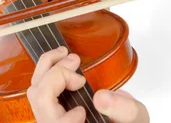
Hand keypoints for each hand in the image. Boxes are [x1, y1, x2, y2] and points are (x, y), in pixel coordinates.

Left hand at [27, 46, 148, 122]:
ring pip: (36, 90)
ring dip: (48, 66)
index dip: (65, 93)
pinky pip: (40, 88)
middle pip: (40, 98)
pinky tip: (61, 62)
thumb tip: (100, 97)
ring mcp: (51, 118)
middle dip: (56, 72)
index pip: (54, 119)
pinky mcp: (51, 108)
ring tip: (65, 54)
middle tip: (74, 59)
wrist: (121, 121)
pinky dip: (48, 70)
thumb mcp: (134, 119)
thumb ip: (123, 110)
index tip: (84, 85)